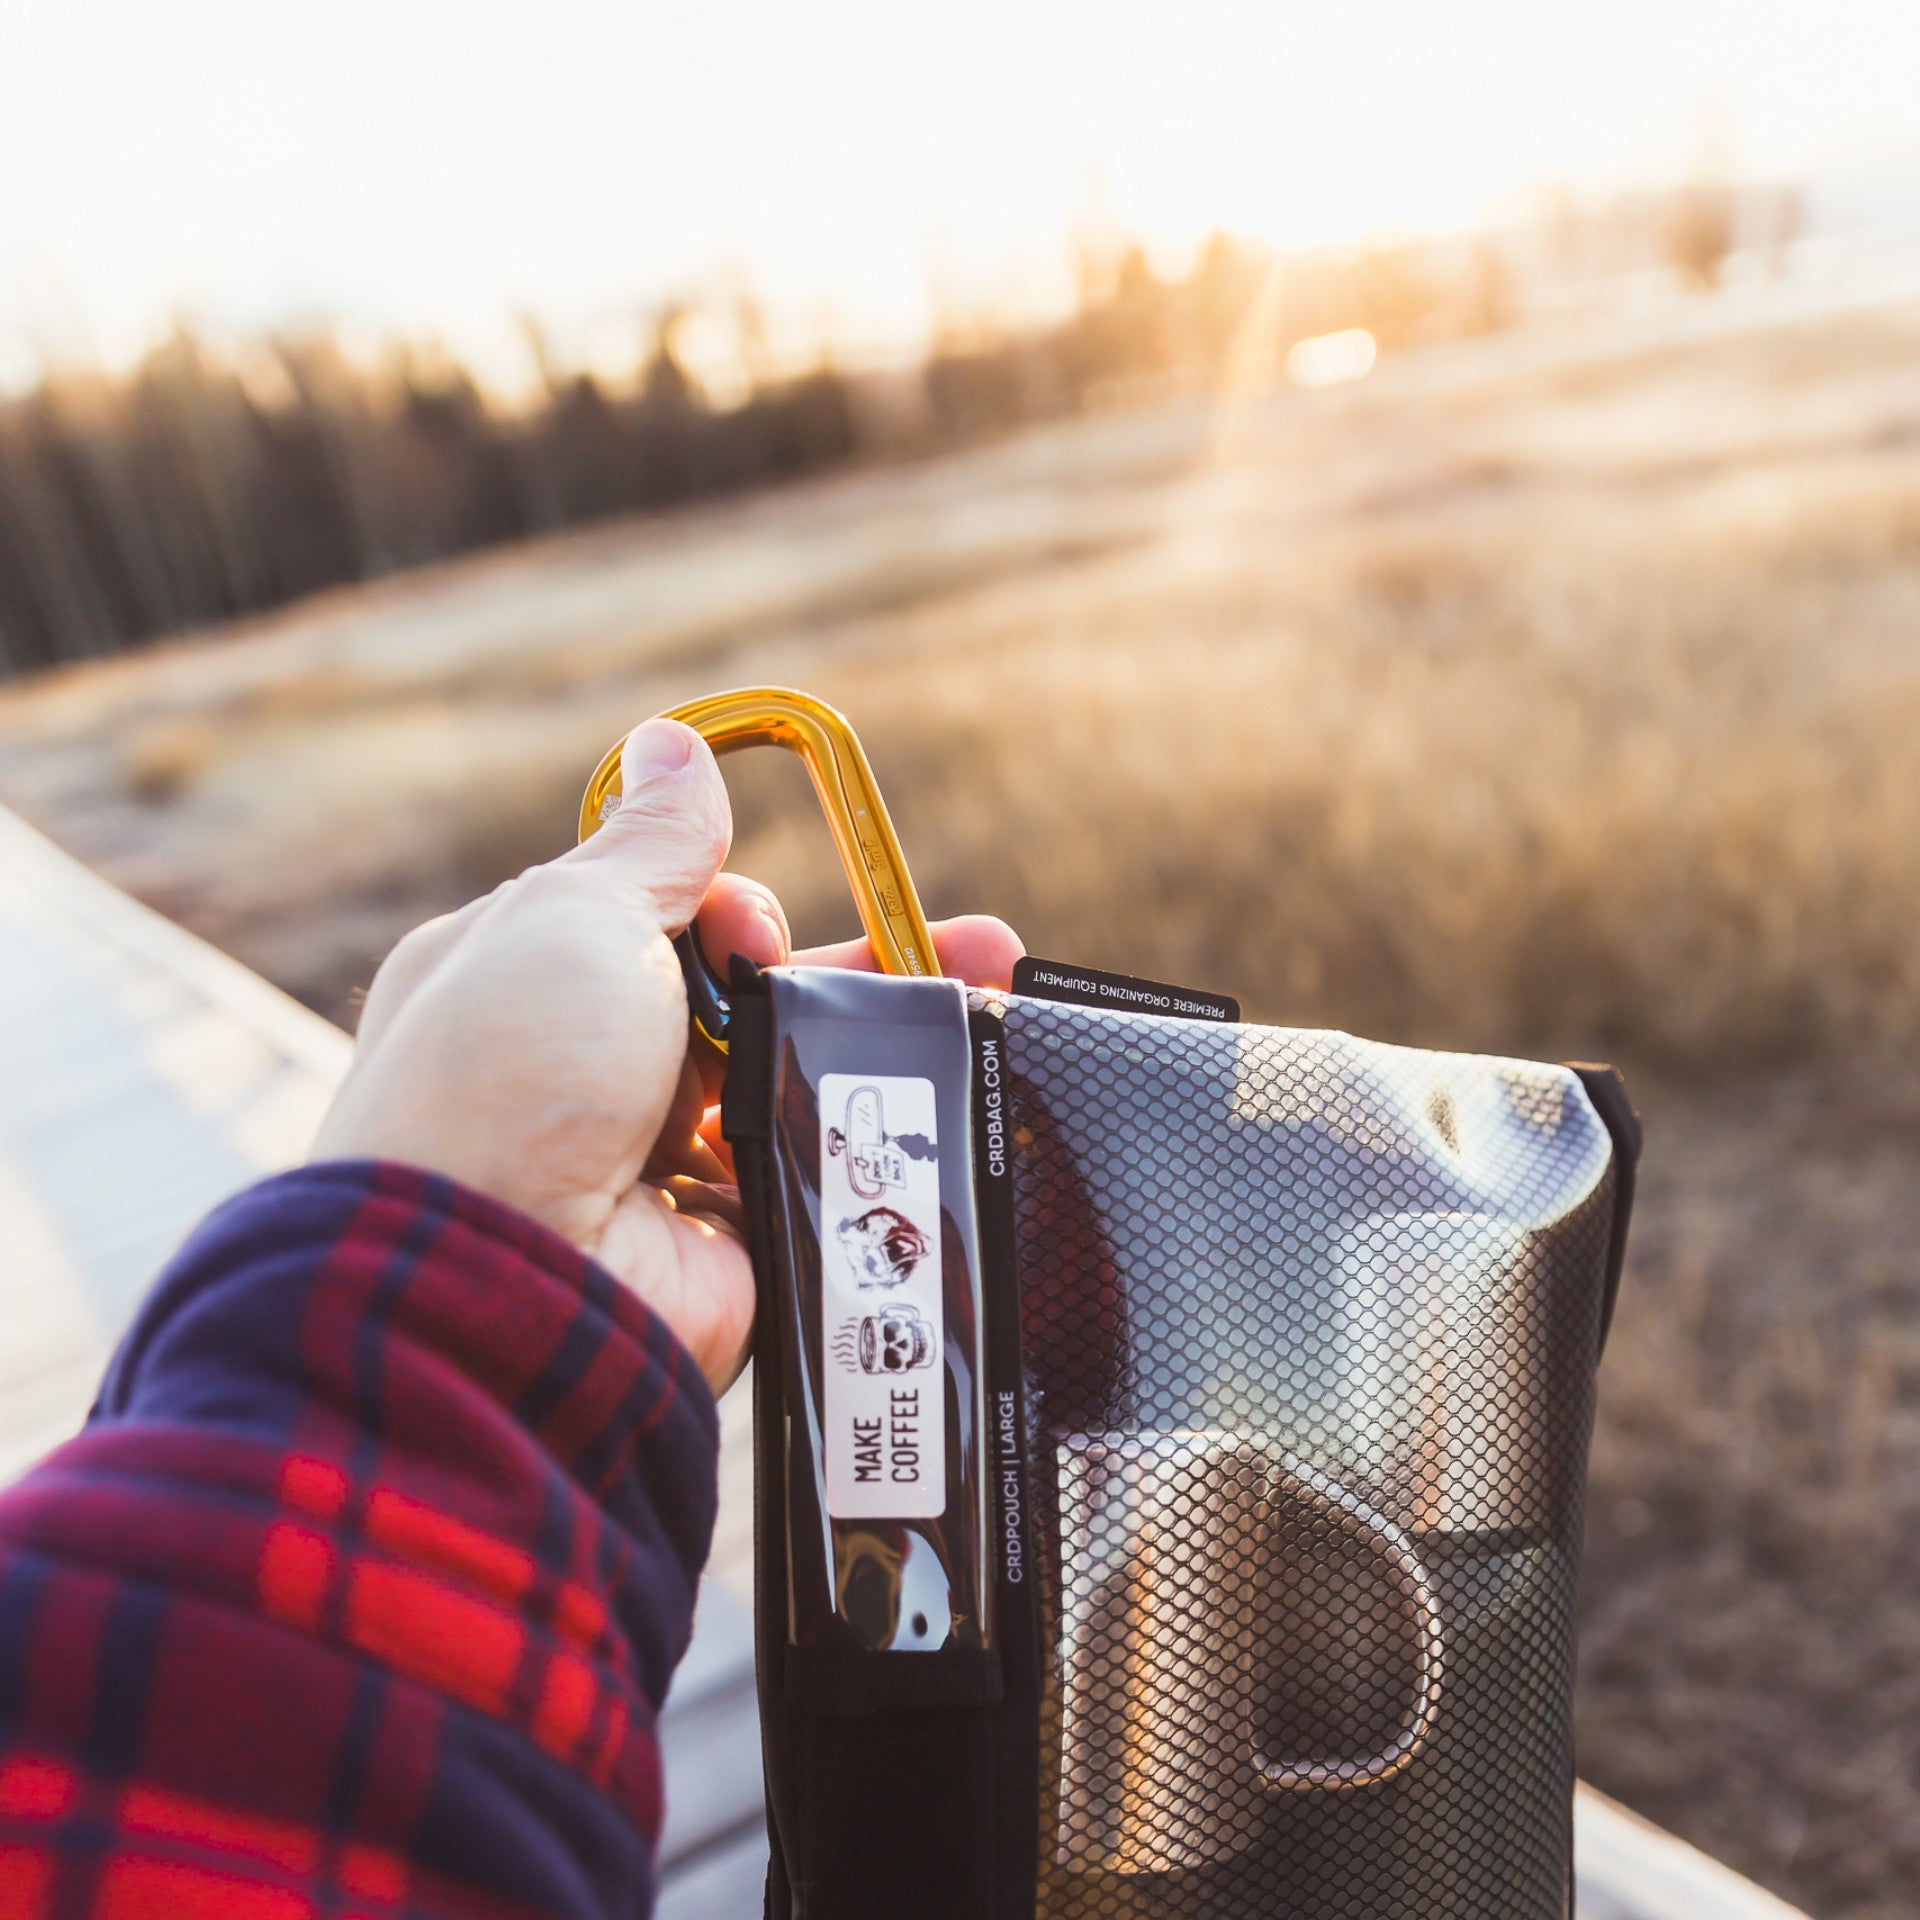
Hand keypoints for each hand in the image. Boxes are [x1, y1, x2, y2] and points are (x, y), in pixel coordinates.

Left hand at [312, 717, 1021, 1395]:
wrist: (503, 1286)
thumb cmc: (511, 1078)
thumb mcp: (574, 920)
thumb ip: (650, 845)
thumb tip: (672, 743)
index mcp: (538, 984)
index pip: (666, 920)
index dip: (731, 910)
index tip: (750, 928)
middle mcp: (594, 1071)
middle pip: (750, 996)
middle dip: (849, 967)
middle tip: (948, 946)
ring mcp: (661, 1162)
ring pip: (799, 1077)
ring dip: (890, 1042)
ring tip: (990, 999)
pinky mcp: (728, 1239)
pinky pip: (819, 1169)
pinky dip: (881, 1139)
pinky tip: (955, 1099)